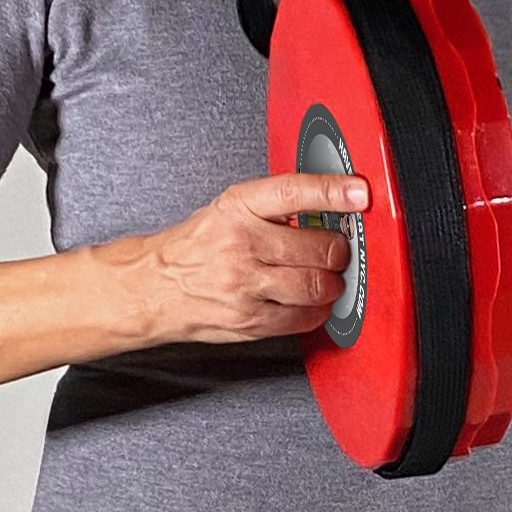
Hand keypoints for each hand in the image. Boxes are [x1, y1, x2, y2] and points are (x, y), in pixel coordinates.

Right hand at [114, 172, 369, 344]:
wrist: (151, 287)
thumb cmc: (195, 247)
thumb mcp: (227, 209)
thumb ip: (273, 208)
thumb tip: (327, 206)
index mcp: (237, 207)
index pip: (294, 192)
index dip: (333, 191)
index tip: (361, 192)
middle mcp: (241, 243)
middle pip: (318, 248)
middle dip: (338, 251)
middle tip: (335, 249)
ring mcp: (245, 285)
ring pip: (316, 286)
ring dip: (331, 283)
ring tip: (323, 276)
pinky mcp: (249, 320)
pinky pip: (303, 318)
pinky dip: (316, 310)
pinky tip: (308, 301)